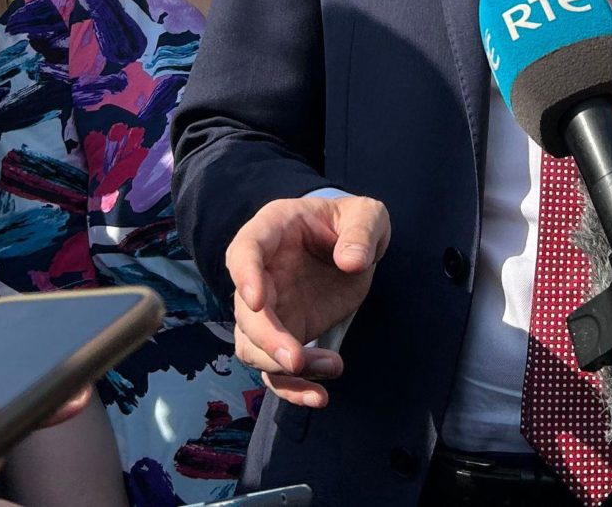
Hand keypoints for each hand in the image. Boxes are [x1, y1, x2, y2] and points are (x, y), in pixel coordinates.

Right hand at [227, 193, 390, 406]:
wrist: (352, 245)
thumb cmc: (351, 222)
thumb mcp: (367, 214)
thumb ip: (362, 231)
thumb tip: (351, 261)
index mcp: (271, 231)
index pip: (244, 252)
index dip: (245, 276)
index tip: (256, 300)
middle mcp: (259, 273)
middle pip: (246, 312)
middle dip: (267, 340)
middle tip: (296, 359)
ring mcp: (269, 309)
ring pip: (254, 348)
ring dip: (281, 368)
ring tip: (331, 368)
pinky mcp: (286, 336)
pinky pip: (276, 370)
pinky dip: (293, 388)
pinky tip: (319, 397)